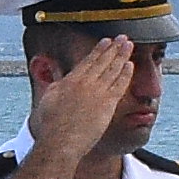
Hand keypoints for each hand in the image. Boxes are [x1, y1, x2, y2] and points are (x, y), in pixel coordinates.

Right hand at [31, 34, 139, 166]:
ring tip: (129, 45)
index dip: (99, 50)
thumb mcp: (48, 99)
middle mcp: (85, 83)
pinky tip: (130, 65)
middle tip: (122, 38)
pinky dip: (125, 74)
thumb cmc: (51, 125)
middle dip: (114, 48)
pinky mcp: (107, 104)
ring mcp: (97, 93)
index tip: (106, 41)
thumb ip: (56, 85)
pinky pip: (119, 85)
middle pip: (103, 61)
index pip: (88, 61)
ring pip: (113, 70)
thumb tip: (59, 78)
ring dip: (122, 55)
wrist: (60, 141)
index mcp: (70, 81)